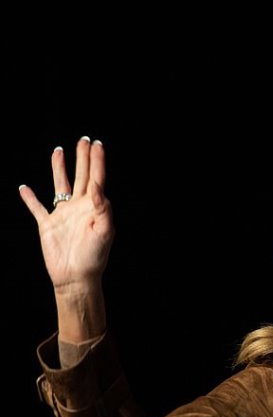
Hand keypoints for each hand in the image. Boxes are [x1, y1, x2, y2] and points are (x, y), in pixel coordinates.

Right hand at [19, 136, 113, 294]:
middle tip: (84, 139)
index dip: (97, 161)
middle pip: (80, 176)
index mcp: (94, 207)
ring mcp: (62, 215)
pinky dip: (29, 198)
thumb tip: (98, 186)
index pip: (97, 178)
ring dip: (58, 168)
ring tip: (58, 150)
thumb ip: (103, 208)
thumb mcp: (105, 232)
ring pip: (59, 186)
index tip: (97, 144)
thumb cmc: (94, 257)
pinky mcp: (47, 225)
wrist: (76, 277)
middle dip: (82, 158)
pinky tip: (24, 187)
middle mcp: (79, 207)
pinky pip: (36, 208)